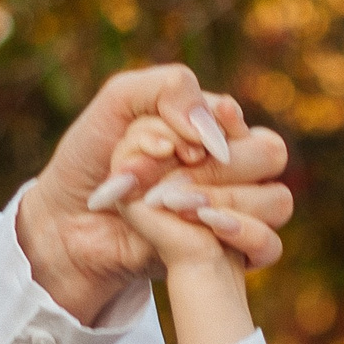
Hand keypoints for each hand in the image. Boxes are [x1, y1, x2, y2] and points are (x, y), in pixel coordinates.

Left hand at [15, 63, 292, 321]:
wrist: (69, 223)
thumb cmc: (92, 160)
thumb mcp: (119, 102)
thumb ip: (169, 88)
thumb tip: (217, 124)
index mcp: (211, 127)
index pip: (237, 120)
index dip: (209, 128)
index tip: (167, 142)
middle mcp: (232, 166)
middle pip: (269, 154)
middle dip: (211, 167)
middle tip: (158, 183)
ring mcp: (235, 210)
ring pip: (275, 199)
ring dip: (220, 200)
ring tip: (167, 206)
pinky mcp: (231, 255)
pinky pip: (269, 246)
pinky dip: (241, 234)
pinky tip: (202, 228)